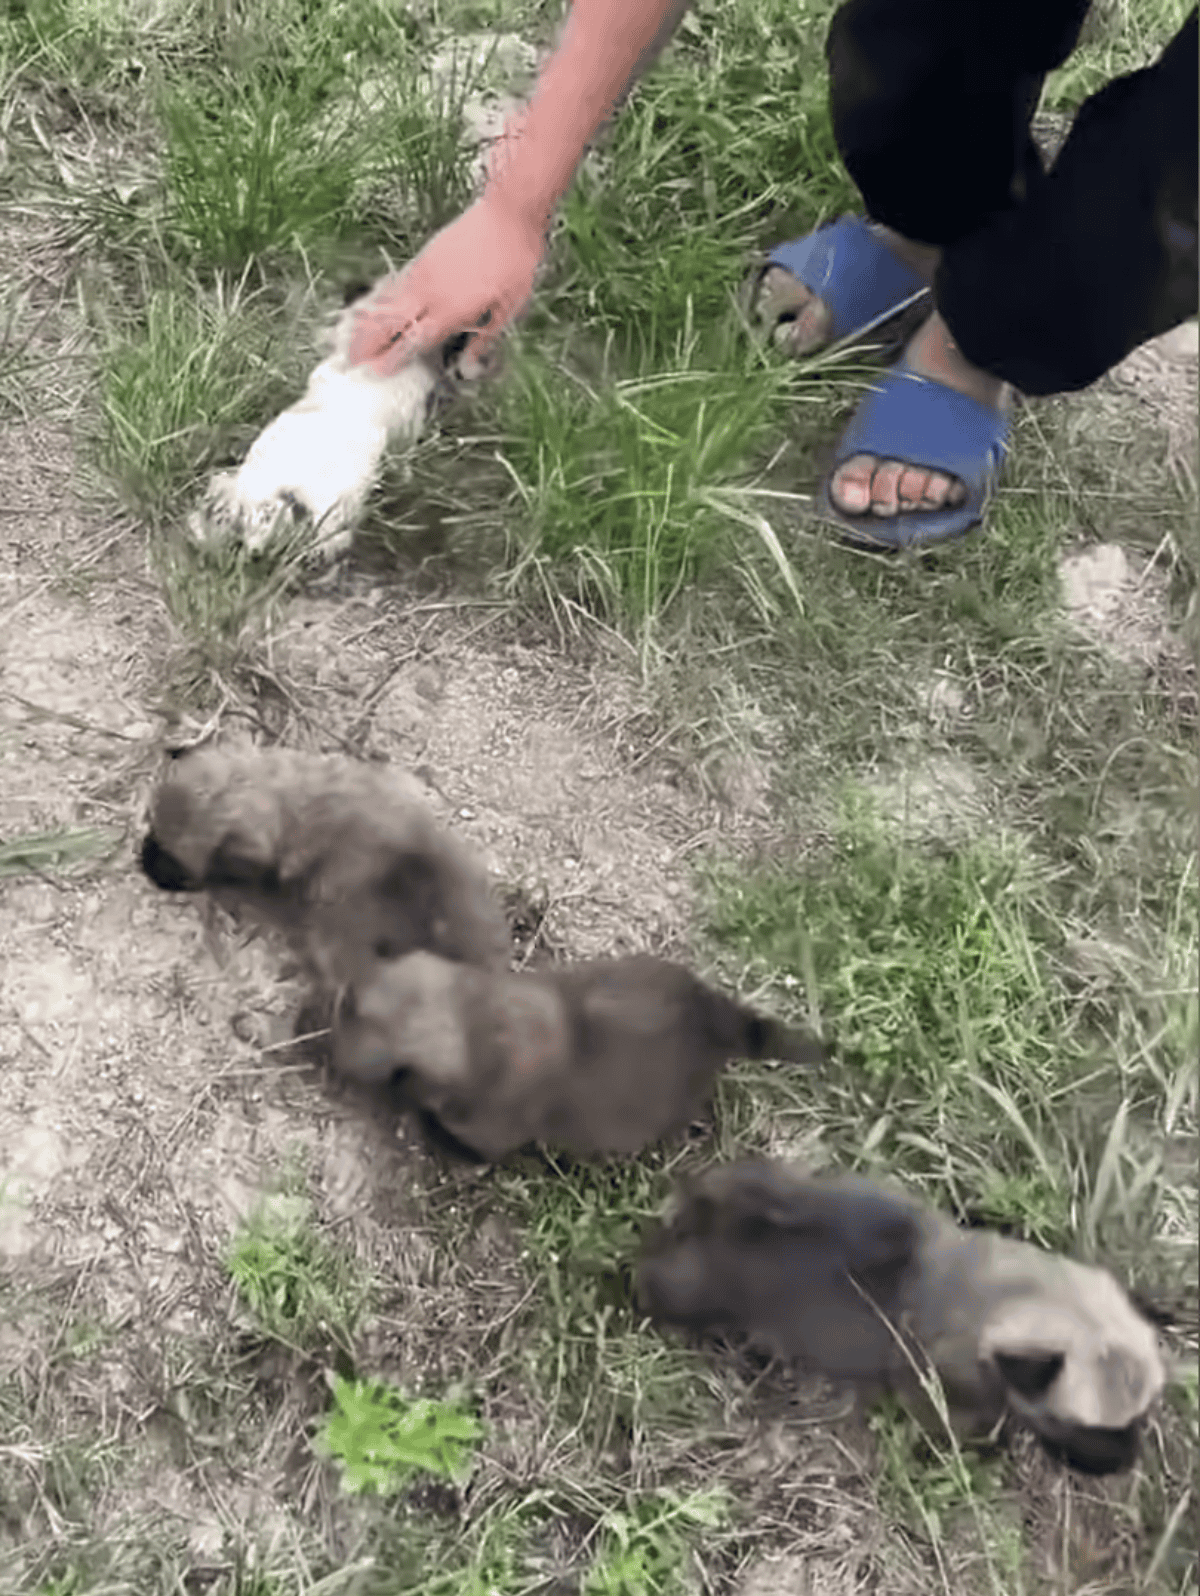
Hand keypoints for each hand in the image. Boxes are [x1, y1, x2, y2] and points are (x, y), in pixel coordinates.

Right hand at [345, 191, 547, 376]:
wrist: (507, 212)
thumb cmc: (514, 259)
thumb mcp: (509, 307)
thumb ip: (485, 338)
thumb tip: (470, 364)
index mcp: (451, 309)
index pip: (413, 340)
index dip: (392, 358)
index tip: (376, 372)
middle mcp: (429, 291)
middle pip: (389, 322)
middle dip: (368, 343)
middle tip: (352, 360)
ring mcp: (422, 271)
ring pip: (386, 302)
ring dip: (367, 323)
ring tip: (352, 340)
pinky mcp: (422, 257)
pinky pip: (394, 285)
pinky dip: (379, 301)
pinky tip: (373, 309)